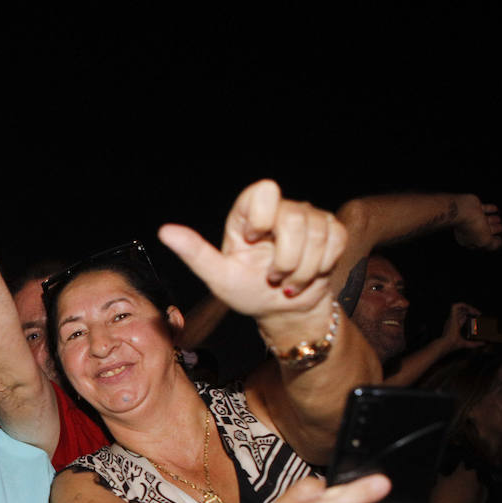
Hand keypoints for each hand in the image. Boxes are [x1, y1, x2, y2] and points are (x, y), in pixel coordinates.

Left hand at [158, 180, 347, 321]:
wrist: (285, 312)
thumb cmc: (248, 293)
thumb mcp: (219, 277)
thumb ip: (195, 253)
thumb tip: (164, 231)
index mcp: (248, 215)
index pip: (263, 190)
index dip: (262, 217)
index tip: (254, 241)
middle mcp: (279, 210)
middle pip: (294, 217)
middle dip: (286, 259)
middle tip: (273, 278)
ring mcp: (308, 219)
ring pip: (319, 231)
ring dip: (304, 269)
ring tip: (288, 282)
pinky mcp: (332, 231)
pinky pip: (337, 238)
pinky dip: (322, 265)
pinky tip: (309, 275)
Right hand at [440, 301, 483, 350]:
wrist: (446, 344)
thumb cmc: (452, 345)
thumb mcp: (467, 344)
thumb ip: (475, 344)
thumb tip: (484, 343)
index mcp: (454, 326)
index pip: (462, 318)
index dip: (469, 316)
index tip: (477, 317)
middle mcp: (452, 321)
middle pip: (461, 312)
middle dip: (470, 311)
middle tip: (479, 314)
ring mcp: (452, 318)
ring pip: (459, 307)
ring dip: (468, 307)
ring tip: (476, 311)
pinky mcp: (452, 316)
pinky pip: (455, 306)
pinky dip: (463, 305)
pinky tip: (470, 309)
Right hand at [453, 196, 501, 250]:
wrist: (464, 209)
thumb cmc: (472, 227)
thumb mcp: (485, 241)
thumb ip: (493, 244)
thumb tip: (500, 244)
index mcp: (468, 240)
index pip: (479, 244)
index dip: (489, 243)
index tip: (498, 241)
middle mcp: (468, 229)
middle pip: (482, 231)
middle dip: (492, 231)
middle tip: (501, 229)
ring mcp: (471, 218)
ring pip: (483, 220)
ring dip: (492, 220)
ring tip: (499, 219)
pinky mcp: (474, 207)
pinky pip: (484, 208)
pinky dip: (490, 209)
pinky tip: (495, 209)